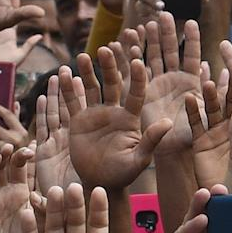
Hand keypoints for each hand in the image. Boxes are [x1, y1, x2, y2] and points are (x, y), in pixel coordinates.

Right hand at [25, 184, 116, 232]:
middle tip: (73, 186)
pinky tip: (27, 214)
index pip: (98, 226)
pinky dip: (29, 231)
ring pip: (54, 230)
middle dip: (74, 206)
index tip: (98, 190)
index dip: (98, 209)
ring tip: (54, 193)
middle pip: (74, 224)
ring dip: (54, 211)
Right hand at [62, 46, 170, 191]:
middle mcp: (114, 111)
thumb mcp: (139, 158)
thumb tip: (168, 122)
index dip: (137, 78)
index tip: (138, 60)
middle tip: (106, 49)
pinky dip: (68, 88)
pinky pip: (73, 101)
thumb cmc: (124, 174)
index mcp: (131, 118)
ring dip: (88, 72)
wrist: (100, 183)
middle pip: (112, 83)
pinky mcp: (78, 120)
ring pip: (92, 87)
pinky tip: (63, 73)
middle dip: (110, 66)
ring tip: (83, 56)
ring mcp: (95, 114)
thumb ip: (151, 140)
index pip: (136, 93)